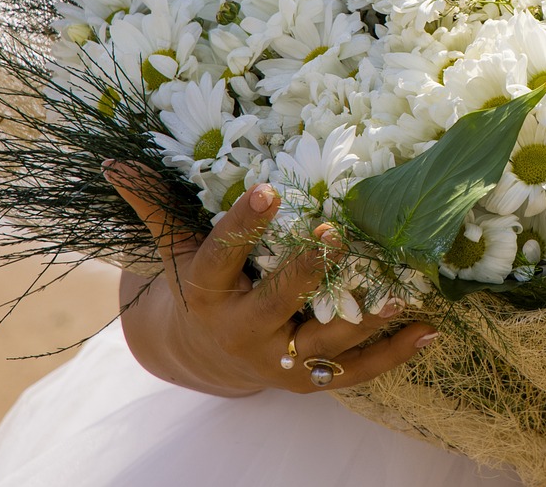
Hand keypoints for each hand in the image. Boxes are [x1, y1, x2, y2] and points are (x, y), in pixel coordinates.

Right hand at [106, 161, 438, 396]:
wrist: (202, 355)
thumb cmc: (197, 284)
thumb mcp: (174, 248)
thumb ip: (154, 205)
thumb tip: (114, 164)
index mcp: (207, 292)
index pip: (220, 256)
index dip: (242, 225)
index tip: (268, 188)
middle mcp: (241, 329)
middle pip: (274, 304)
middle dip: (304, 275)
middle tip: (335, 239)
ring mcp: (279, 359)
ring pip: (324, 344)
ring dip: (364, 318)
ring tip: (402, 290)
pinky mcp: (311, 380)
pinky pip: (356, 372)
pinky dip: (394, 353)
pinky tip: (430, 328)